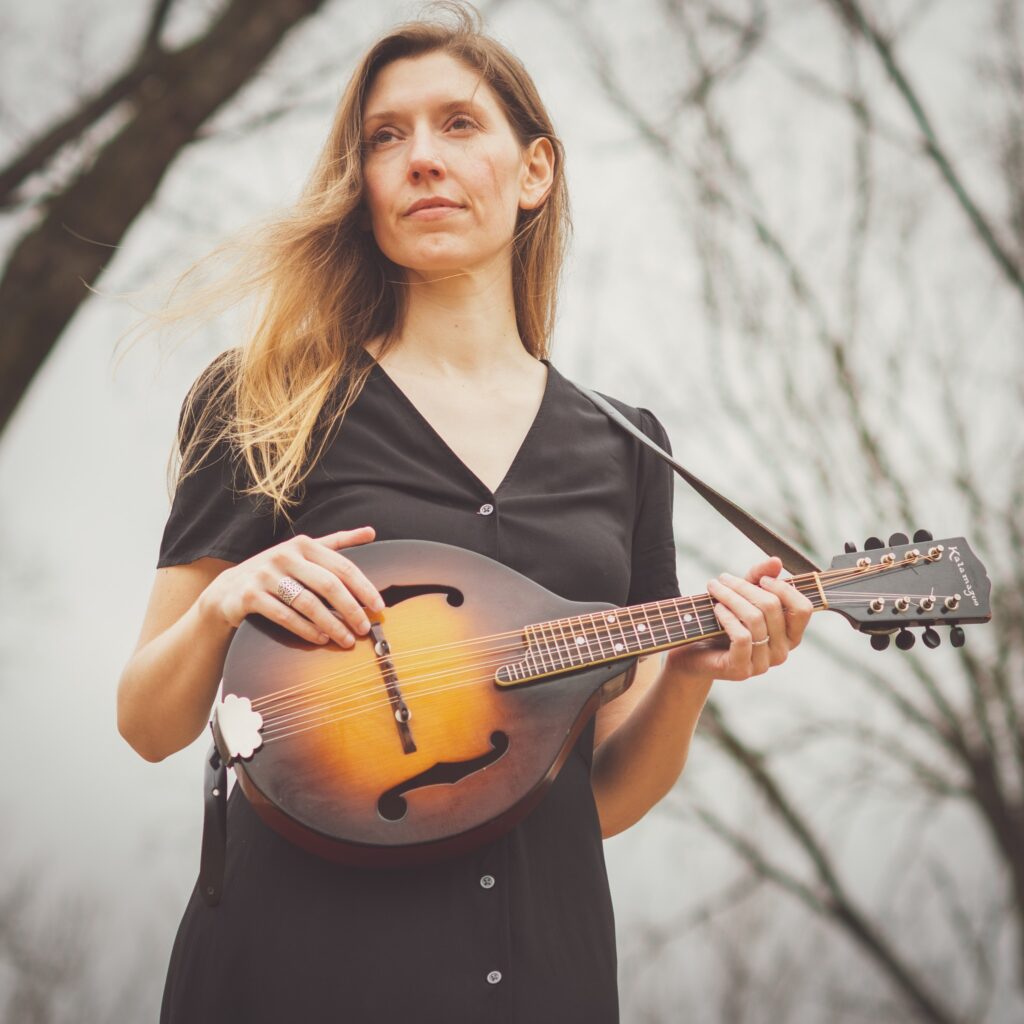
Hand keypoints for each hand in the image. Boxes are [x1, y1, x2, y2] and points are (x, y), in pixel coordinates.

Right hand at [201, 527, 383, 647]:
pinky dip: (306, 629)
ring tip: (346, 639)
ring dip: (331, 624)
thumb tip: (371, 532)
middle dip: (350, 609)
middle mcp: (284, 556)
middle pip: (327, 584)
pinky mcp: (250, 595)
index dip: (363, 587)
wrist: (228, 590)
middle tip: (364, 628)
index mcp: (303, 544)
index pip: (341, 565)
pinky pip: (285, 615)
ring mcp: (265, 575)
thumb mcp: (304, 553)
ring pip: (307, 602)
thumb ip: (337, 542)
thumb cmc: (276, 572)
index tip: (378, 606)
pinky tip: (320, 639)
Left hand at [664, 556, 813, 681]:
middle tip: (722, 578)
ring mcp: (763, 664)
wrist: (695, 652)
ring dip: (731, 597)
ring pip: (754, 619)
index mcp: (790, 635)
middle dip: (745, 587)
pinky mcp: (741, 670)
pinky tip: (716, 608)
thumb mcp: (743, 595)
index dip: (783, 589)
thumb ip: (760, 577)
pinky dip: (727, 617)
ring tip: (714, 588)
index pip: (802, 609)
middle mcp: (782, 652)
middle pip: (772, 608)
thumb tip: (776, 561)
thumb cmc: (724, 621)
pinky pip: (741, 636)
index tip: (761, 579)